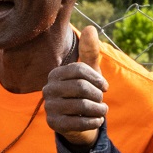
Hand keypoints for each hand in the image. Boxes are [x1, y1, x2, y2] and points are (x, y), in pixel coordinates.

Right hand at [45, 24, 107, 149]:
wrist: (76, 122)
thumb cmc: (84, 93)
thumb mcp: (89, 73)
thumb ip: (90, 52)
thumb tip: (90, 28)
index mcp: (55, 74)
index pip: (79, 70)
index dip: (97, 78)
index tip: (104, 87)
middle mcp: (48, 89)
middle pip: (81, 87)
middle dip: (98, 95)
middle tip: (101, 100)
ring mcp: (49, 107)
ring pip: (81, 105)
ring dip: (98, 109)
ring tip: (102, 110)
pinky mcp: (53, 124)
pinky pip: (79, 123)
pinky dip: (94, 122)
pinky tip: (97, 120)